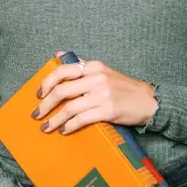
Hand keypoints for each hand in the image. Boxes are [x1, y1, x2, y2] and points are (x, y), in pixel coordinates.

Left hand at [32, 52, 157, 133]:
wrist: (150, 102)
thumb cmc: (124, 88)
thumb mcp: (104, 71)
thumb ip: (81, 64)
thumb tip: (57, 55)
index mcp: (94, 66)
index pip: (62, 71)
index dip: (46, 83)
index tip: (38, 94)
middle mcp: (97, 78)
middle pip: (62, 90)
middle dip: (45, 104)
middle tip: (36, 115)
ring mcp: (102, 94)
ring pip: (69, 107)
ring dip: (54, 119)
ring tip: (45, 127)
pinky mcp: (108, 110)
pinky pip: (82, 119)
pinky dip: (70, 126)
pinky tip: (64, 130)